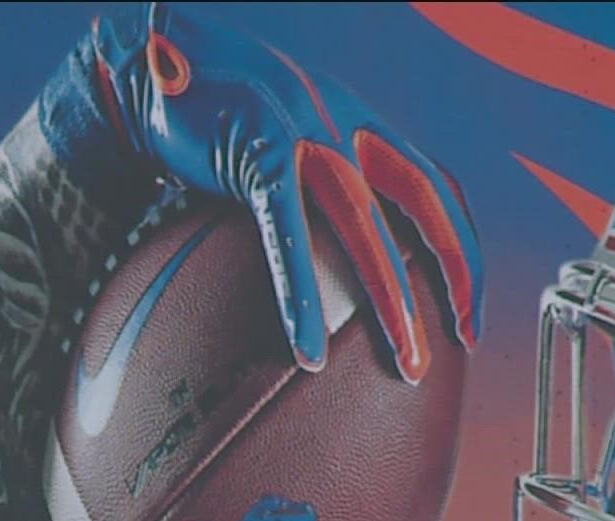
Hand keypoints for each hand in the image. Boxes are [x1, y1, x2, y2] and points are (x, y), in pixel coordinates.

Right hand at [88, 3, 482, 381]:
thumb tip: (337, 254)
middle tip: (460, 339)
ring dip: (392, 299)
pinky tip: (307, 347)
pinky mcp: (256, 154)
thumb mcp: (287, 137)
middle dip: (455, 275)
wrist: (147, 68)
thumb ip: (318, 184)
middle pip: (424, 203)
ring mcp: (302, 134)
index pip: (436, 186)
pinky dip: (300, 295)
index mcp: (360, 122)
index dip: (463, 247)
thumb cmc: (215, 115)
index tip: (467, 307)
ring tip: (406, 358)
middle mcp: (344, 122)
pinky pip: (287, 236)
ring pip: (365, 226)